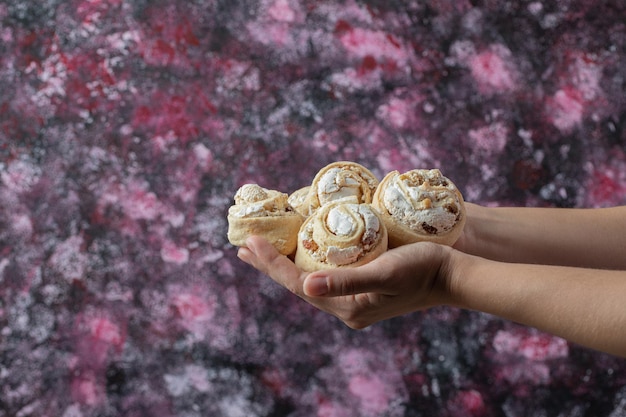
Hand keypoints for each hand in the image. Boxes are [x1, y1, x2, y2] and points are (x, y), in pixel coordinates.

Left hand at [237, 236, 452, 328]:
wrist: (451, 275)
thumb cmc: (422, 268)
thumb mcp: (386, 272)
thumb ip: (347, 281)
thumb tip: (306, 288)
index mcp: (346, 307)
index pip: (297, 285)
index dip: (271, 264)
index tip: (250, 242)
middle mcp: (345, 307)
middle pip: (298, 284)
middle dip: (270, 265)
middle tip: (244, 247)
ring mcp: (353, 298)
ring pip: (309, 279)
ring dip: (285, 262)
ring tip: (262, 249)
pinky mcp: (361, 286)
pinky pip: (324, 274)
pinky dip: (305, 260)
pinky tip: (299, 250)